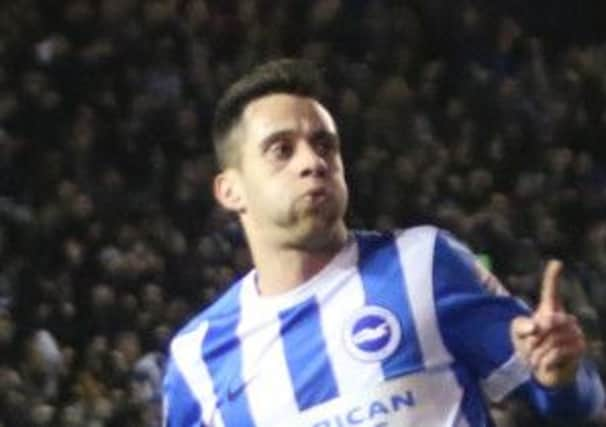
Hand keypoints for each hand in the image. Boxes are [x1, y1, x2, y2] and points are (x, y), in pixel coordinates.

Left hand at [511, 260, 585, 386]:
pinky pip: (556, 352)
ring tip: (535, 357)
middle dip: (533, 337)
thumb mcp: (519, 334)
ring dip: (536, 352)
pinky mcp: (579, 349)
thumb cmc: (529, 346)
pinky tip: (543, 364)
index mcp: (549, 310)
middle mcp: (566, 318)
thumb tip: (537, 327)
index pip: (551, 291)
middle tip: (529, 347)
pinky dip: (544, 360)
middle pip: (547, 322)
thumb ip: (523, 327)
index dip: (552, 277)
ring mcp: (575, 333)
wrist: (542, 370)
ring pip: (550, 340)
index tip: (556, 262)